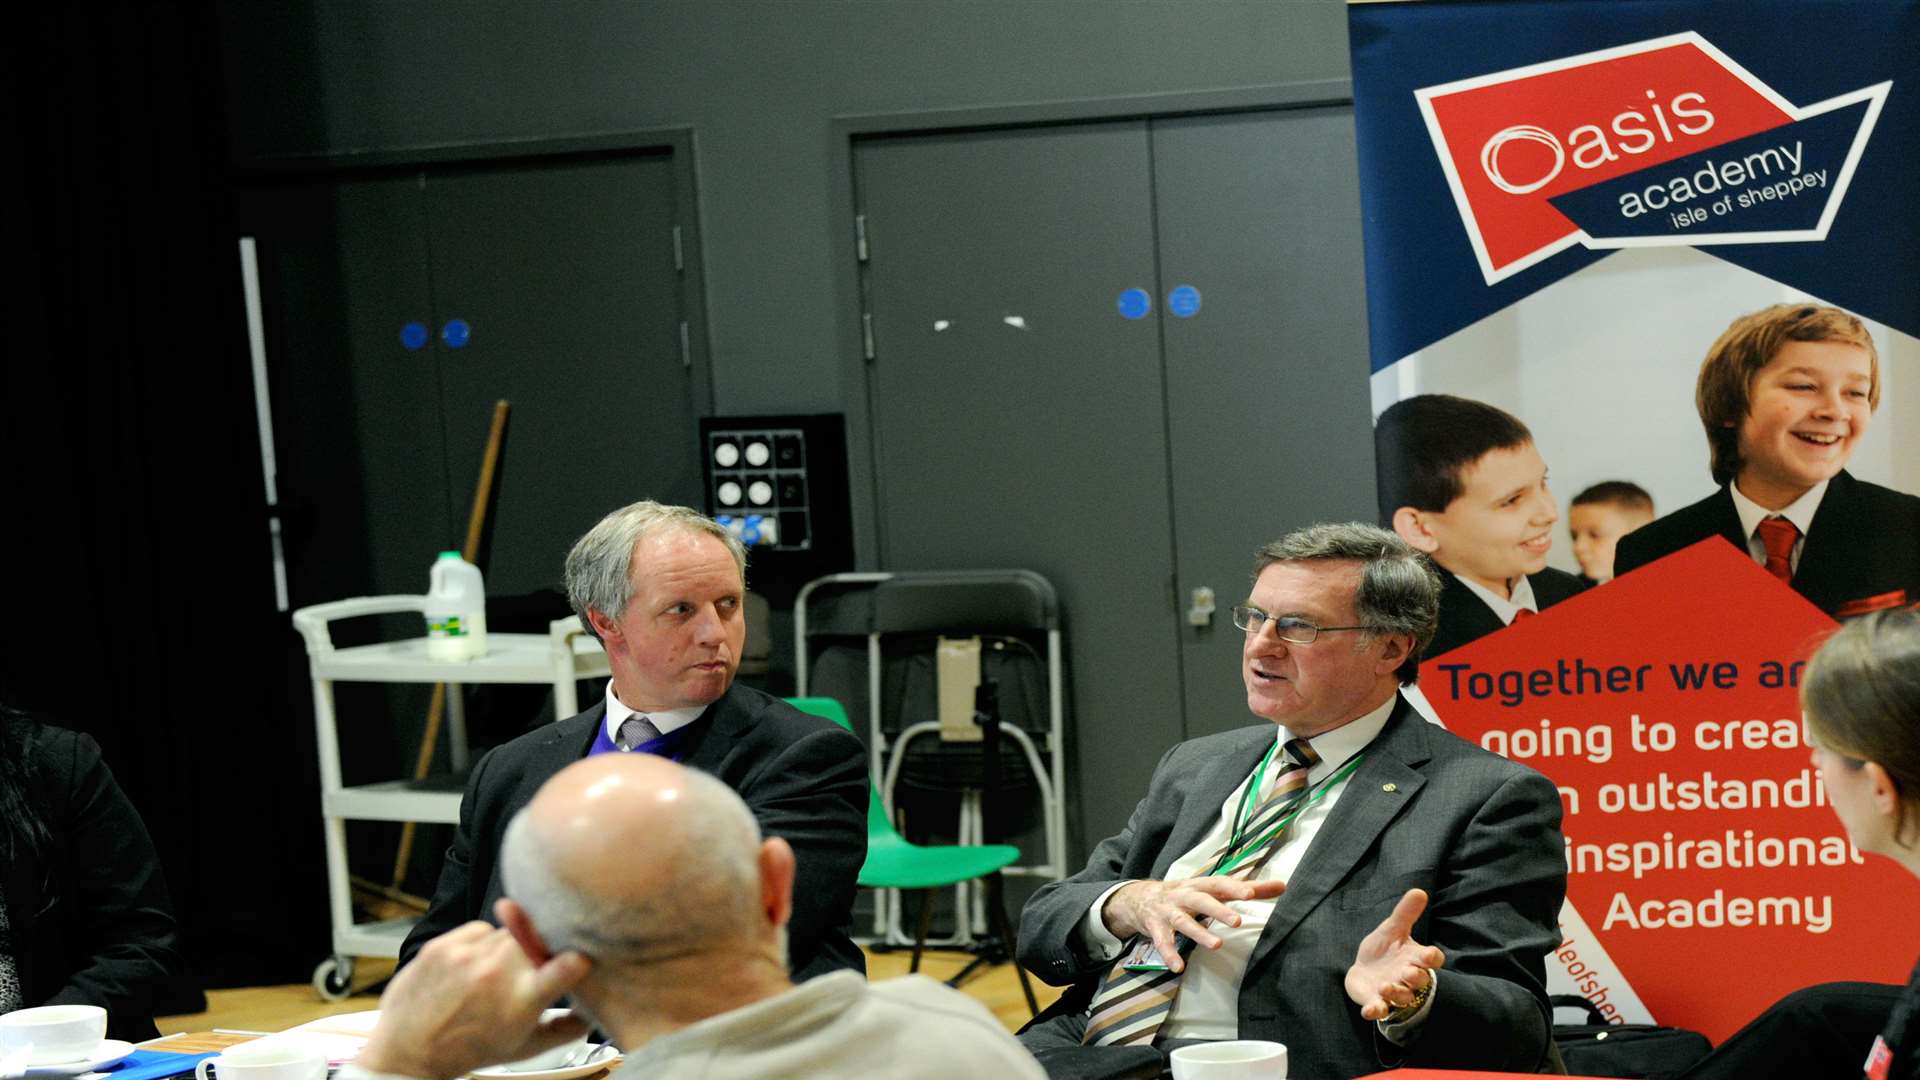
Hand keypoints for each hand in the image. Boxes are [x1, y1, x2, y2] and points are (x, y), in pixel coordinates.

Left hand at [357, 920, 591, 1079]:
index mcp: (522, 1000)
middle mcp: (496, 973)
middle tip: (523, 971)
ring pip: (508, 932)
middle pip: (536, 941)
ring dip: (507, 948)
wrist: (407, 1050)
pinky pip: (480, 929)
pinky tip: (471, 966)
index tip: (579, 956)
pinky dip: (480, 943)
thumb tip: (595, 1012)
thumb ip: (566, 1028)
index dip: (577, 957)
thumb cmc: (466, 1049)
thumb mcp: (524, 1047)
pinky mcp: (444, 945)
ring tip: (491, 974)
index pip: (563, 968)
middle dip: (534, 953)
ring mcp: (467, 956)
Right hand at [1102, 876, 1286, 972]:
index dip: (1235, 887)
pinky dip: (1169, 954)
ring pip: (1183, 921)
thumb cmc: (1185, 893)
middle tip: (1237, 921)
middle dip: (1217, 910)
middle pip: (1201, 900)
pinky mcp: (1155, 927)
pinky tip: (1178, 967)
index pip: (1220, 884)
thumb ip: (1247, 889)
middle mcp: (1183, 895)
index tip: (1252, 893)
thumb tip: (1283, 885)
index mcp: (1200, 884)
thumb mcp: (1212, 888)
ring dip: (1198, 933)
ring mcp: (1168, 911)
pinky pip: (1162, 941)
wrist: (1137, 897)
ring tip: (1217, 945)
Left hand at [1345, 888, 1445, 1021]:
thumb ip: (1405, 913)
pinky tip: (1370, 1010)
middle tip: (1407, 971)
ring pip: (1403, 997)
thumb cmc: (1384, 948)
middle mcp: (1408, 978)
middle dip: (1415, 977)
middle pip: (1420, 981)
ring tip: (1385, 985)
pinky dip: (1376, 1011)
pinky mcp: (1378, 1003)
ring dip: (1396, 993)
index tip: (1429, 955)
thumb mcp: (1392, 929)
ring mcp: (1394, 992)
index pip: (1432, 960)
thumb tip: (1419, 891)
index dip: (1432, 958)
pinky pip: (1380, 1010)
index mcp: (1414, 958)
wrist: (1364, 969)